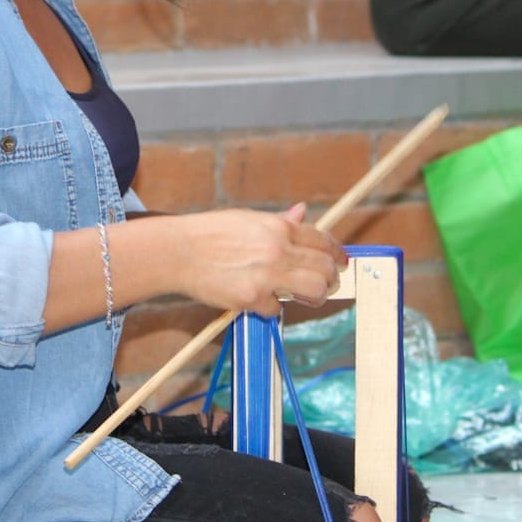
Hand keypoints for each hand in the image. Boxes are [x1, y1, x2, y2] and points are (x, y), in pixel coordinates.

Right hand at [171, 206, 346, 317]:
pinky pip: (276, 309)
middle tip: (328, 284)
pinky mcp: (251, 298)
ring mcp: (266, 276)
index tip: (342, 262)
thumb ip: (279, 221)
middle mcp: (278, 250)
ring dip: (315, 296)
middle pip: (325, 269)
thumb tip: (302, 213)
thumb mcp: (248, 218)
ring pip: (314, 291)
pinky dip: (271, 307)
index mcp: (279, 228)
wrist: (179, 251)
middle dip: (332, 278)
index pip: (322, 240)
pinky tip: (260, 299)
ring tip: (307, 297)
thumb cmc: (211, 232)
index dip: (337, 253)